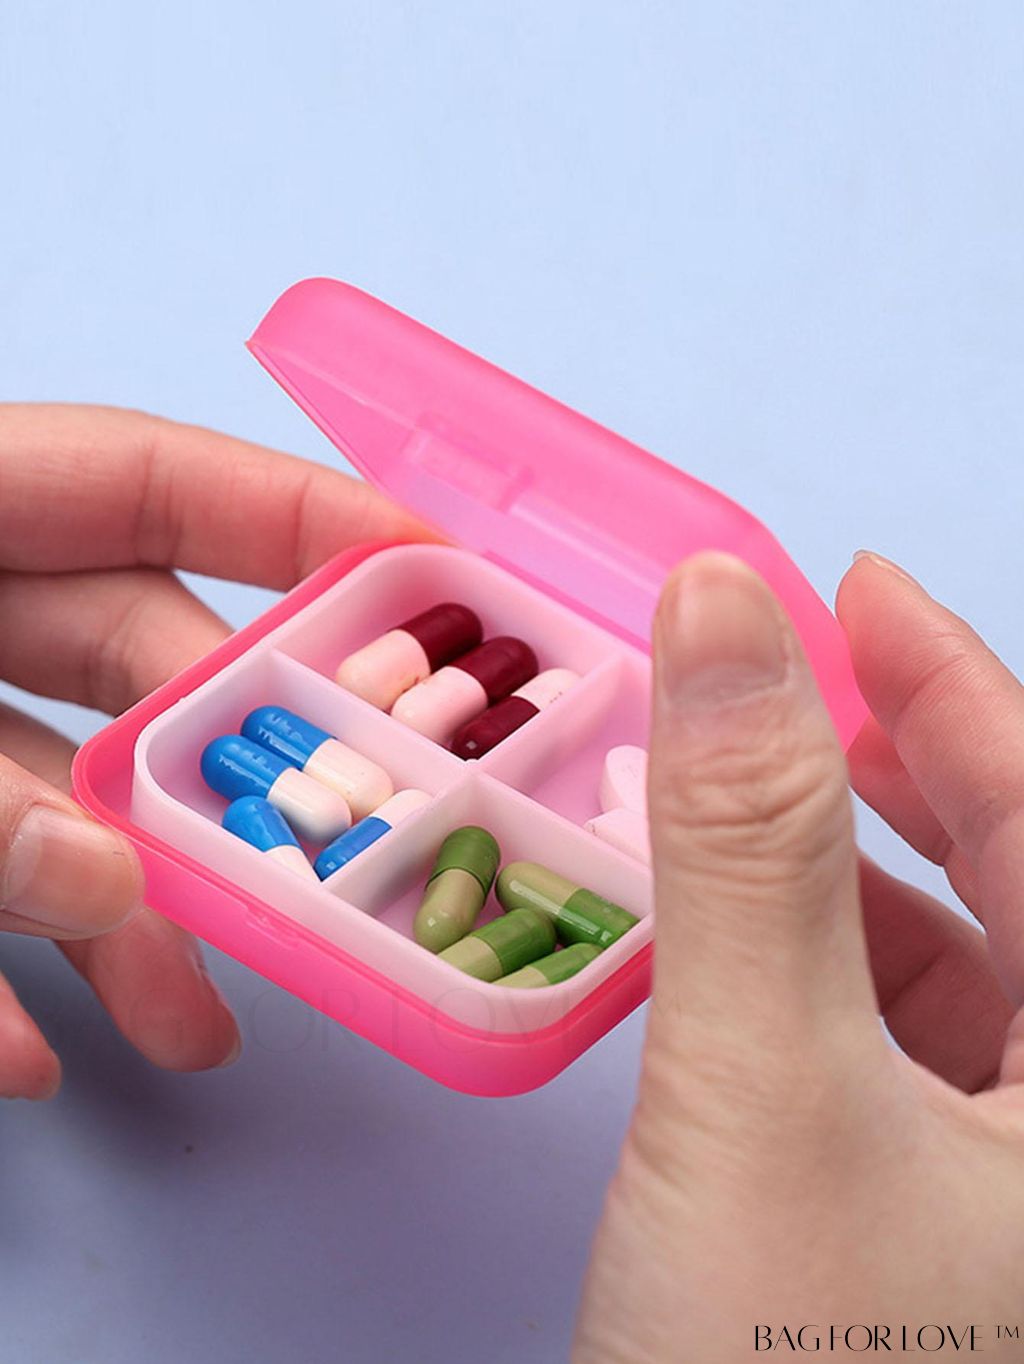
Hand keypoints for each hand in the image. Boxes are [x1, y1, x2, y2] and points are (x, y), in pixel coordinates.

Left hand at [0, 404, 425, 1099]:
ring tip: (193, 1017)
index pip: (148, 479)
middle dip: (238, 777)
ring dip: (126, 915)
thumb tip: (108, 882)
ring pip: (63, 803)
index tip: (434, 575)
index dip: (296, 514)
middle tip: (344, 854)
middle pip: (139, 670)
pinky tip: (27, 1057)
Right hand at [574, 552, 1023, 1360]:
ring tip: (746, 795)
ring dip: (846, 870)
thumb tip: (720, 609)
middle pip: (1022, 884)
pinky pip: (903, 1057)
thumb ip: (747, 843)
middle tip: (794, 675)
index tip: (849, 584)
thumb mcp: (767, 1097)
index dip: (954, 681)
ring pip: (959, 972)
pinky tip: (743, 948)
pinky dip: (819, 977)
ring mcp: (1019, 1196)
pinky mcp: (943, 1240)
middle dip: (905, 762)